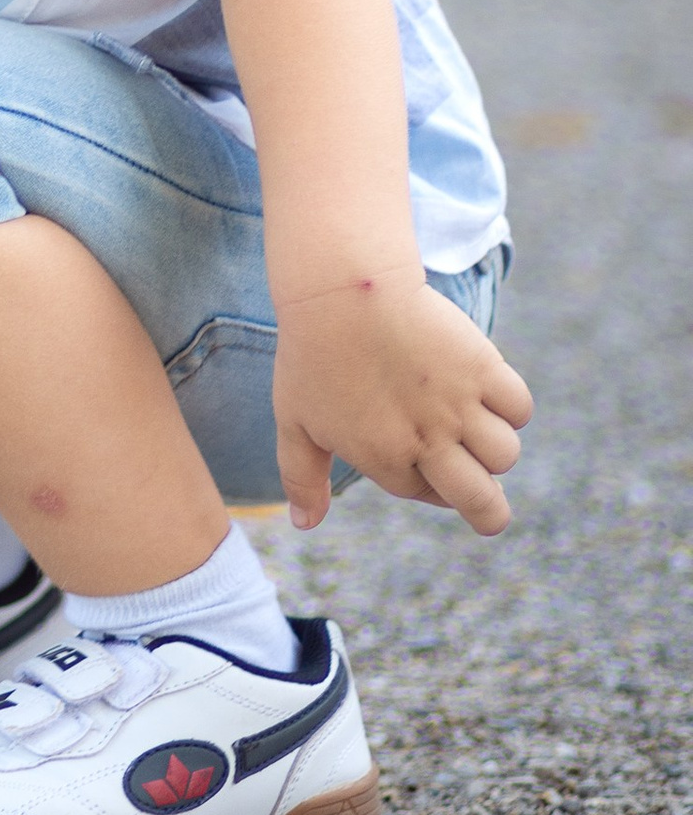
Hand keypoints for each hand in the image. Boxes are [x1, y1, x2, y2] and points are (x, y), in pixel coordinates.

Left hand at [273, 269, 531, 535]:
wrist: (342, 289)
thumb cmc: (312, 354)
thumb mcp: (294, 421)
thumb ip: (301, 477)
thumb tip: (306, 526)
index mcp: (384, 458)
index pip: (426, 494)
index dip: (431, 487)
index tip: (428, 471)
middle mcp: (426, 440)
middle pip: (482, 501)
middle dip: (490, 513)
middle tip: (489, 509)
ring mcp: (457, 405)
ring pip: (504, 455)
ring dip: (494, 449)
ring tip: (475, 428)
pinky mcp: (481, 368)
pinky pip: (519, 407)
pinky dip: (511, 407)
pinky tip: (489, 394)